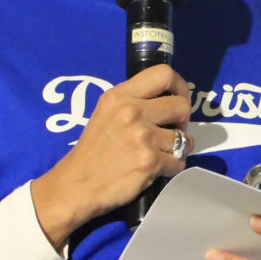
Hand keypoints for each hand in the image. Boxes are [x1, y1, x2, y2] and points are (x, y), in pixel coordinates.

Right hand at [30, 65, 191, 247]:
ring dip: (179, 149)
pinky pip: (178, 162)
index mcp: (120, 96)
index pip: (163, 74)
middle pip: (181, 106)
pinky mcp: (149, 161)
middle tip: (173, 132)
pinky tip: (158, 170)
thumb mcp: (105, 113)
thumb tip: (168, 99)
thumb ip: (133, 102)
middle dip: (183, 122)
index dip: (180, 87)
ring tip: (163, 154)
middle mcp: (131, 112)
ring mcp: (141, 136)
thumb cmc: (92, 152)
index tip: (179, 99)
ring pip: (184, 138)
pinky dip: (172, 169)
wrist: (76, 185)